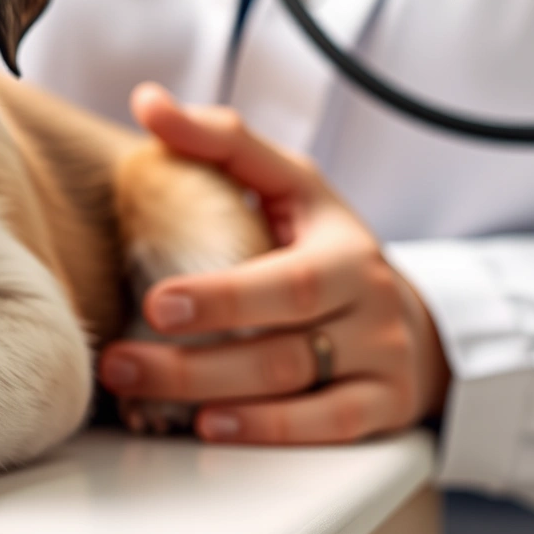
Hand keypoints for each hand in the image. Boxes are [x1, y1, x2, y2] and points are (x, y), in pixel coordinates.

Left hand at [98, 84, 450, 443]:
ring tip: (139, 392)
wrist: (413, 318)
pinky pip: (323, 429)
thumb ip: (221, 143)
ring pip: (292, 390)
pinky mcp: (382, 410)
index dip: (222, 298)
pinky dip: (266, 432)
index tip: (159, 304)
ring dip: (209, 396)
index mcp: (343, 248)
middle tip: (120, 363)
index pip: (285, 280)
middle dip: (193, 360)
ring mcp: (380, 363)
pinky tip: (211, 427)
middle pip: (279, 345)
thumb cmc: (327, 244)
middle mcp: (368, 307)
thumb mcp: (290, 184)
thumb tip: (148, 101)